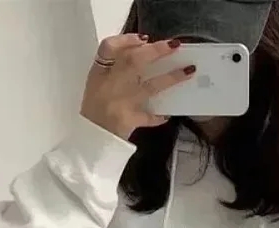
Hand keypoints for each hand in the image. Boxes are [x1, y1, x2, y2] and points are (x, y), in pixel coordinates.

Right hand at [80, 35, 195, 140]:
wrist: (90, 139)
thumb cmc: (94, 109)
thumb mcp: (96, 83)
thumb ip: (113, 66)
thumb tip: (142, 47)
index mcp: (99, 72)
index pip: (108, 47)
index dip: (127, 40)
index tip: (144, 38)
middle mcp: (110, 84)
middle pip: (134, 61)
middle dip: (156, 51)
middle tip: (175, 46)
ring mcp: (121, 102)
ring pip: (149, 86)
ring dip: (170, 78)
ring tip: (188, 72)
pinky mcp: (129, 120)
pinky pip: (148, 116)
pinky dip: (158, 116)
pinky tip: (167, 115)